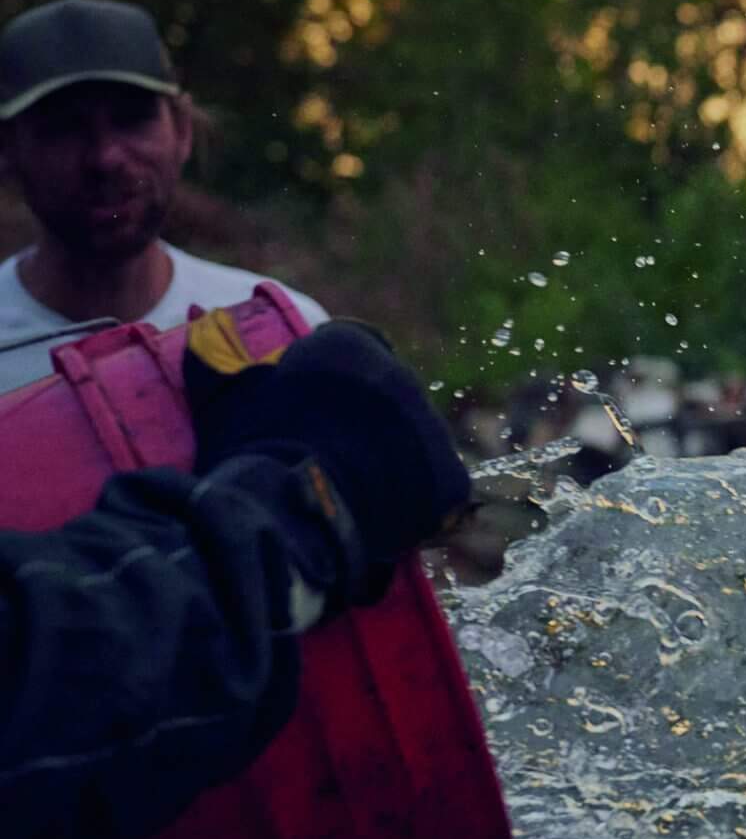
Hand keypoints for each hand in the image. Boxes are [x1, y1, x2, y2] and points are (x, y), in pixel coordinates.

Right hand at [186, 316, 470, 598]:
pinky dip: (416, 503)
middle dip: (366, 422)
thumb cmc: (244, 449)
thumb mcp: (223, 393)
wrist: (282, 513)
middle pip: (388, 397)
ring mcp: (430, 427)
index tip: (314, 414)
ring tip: (350, 492)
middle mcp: (401, 376)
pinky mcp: (449, 477)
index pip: (354, 350)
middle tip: (330, 457)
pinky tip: (380, 517)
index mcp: (349, 345)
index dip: (334, 383)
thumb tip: (203, 321)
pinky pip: (435, 488)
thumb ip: (222, 353)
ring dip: (392, 460)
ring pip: (413, 441)